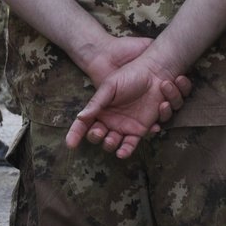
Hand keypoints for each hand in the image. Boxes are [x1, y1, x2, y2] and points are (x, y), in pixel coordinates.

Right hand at [68, 40, 192, 158]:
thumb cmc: (130, 76)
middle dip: (95, 136)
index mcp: (99, 109)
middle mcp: (109, 120)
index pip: (83, 124)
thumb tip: (80, 117)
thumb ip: (96, 103)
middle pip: (96, 136)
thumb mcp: (109, 86)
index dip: (75, 134)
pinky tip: (123, 151)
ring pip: (112, 143)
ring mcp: (124, 126)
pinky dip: (126, 150)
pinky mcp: (139, 130)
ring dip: (109, 145)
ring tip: (111, 140)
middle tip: (99, 132)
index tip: (70, 144)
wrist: (155, 75)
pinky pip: (131, 144)